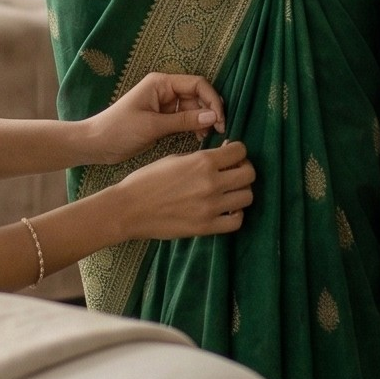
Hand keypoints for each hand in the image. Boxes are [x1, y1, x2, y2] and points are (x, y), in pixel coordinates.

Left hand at [81, 72, 225, 163]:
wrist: (96, 144)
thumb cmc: (119, 130)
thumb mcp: (153, 126)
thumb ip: (183, 121)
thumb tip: (213, 117)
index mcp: (161, 83)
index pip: (197, 84)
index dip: (212, 100)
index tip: (220, 120)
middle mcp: (164, 90)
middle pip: (197, 95)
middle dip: (209, 111)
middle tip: (218, 132)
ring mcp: (164, 104)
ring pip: (193, 108)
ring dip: (202, 120)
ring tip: (206, 138)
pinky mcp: (162, 118)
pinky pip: (184, 118)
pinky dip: (193, 126)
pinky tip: (197, 138)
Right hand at [113, 140, 255, 240]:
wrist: (129, 209)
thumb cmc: (147, 179)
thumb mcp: (175, 158)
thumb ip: (201, 158)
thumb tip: (223, 156)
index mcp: (203, 161)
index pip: (240, 151)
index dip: (237, 151)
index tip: (231, 155)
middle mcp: (211, 183)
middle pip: (250, 174)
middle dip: (244, 169)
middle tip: (233, 172)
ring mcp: (211, 207)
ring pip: (247, 197)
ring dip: (241, 191)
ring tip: (229, 191)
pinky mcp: (206, 227)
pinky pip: (237, 222)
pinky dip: (236, 214)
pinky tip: (226, 210)